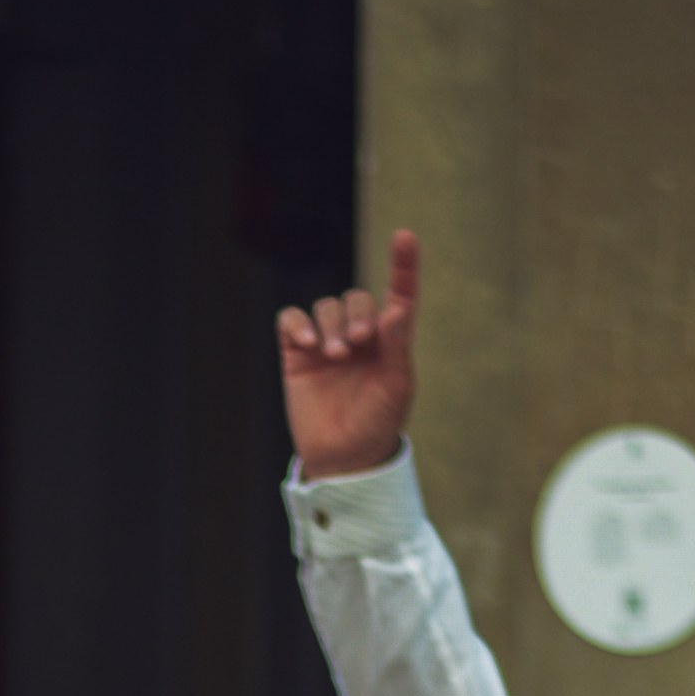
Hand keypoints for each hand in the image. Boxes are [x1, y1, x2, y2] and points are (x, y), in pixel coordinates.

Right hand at [274, 229, 422, 481]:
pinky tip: (306, 345)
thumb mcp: (396, 387)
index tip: (404, 236)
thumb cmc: (377, 425)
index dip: (402, 264)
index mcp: (391, 339)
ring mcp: (326, 343)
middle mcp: (359, 336)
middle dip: (356, 314)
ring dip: (329, 325)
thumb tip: (396, 309)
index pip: (400, 292)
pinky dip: (297, 325)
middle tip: (358, 343)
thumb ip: (397, 346)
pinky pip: (291, 320)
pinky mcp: (297, 354)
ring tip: (334, 356)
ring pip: (325, 307)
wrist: (342, 458)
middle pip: (355, 298)